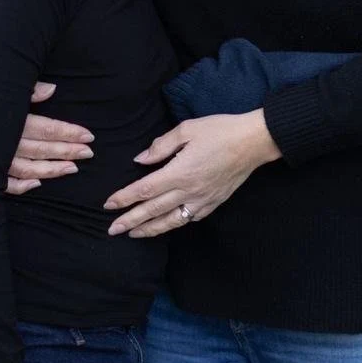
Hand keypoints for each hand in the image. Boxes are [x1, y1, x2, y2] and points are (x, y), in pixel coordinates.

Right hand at [5, 84, 93, 196]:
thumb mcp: (5, 88)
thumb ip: (29, 89)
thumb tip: (52, 90)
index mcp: (11, 120)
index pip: (47, 128)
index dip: (69, 132)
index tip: (89, 136)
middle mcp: (3, 143)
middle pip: (41, 150)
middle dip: (66, 151)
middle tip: (89, 153)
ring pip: (27, 170)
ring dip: (51, 170)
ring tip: (72, 168)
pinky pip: (4, 186)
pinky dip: (21, 187)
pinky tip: (38, 185)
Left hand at [104, 110, 280, 236]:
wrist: (253, 142)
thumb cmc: (220, 131)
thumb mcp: (187, 129)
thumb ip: (161, 146)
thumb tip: (140, 160)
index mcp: (180, 172)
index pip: (145, 190)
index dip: (125, 198)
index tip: (108, 204)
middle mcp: (189, 191)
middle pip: (153, 210)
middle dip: (130, 221)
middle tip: (112, 230)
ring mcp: (202, 200)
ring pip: (170, 221)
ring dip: (149, 229)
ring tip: (133, 234)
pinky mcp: (213, 203)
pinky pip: (189, 219)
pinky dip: (173, 224)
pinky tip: (165, 225)